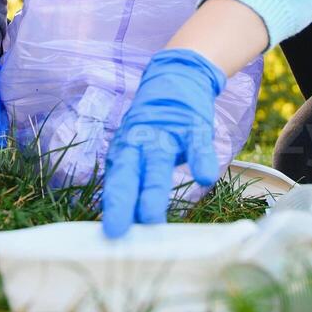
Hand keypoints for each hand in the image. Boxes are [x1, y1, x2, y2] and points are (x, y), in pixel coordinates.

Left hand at [101, 48, 225, 238]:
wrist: (177, 78)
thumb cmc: (154, 127)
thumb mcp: (137, 149)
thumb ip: (134, 181)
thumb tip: (129, 222)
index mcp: (125, 152)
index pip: (115, 182)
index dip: (111, 206)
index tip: (107, 234)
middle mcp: (141, 143)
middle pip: (129, 174)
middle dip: (123, 203)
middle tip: (118, 231)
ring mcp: (167, 132)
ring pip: (158, 163)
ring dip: (153, 190)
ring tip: (151, 218)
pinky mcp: (192, 125)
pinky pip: (197, 144)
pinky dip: (200, 159)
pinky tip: (205, 177)